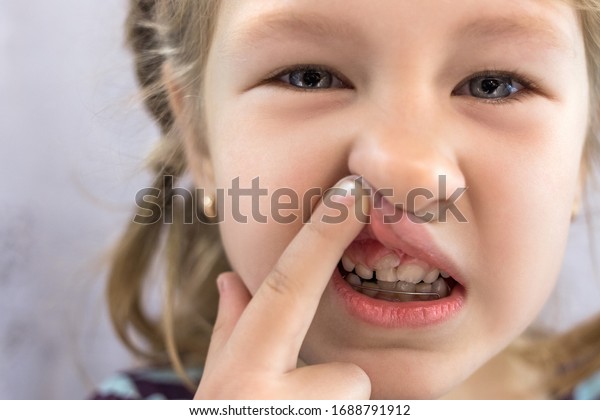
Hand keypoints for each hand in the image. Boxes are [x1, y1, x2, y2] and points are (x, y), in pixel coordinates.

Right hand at [195, 177, 371, 398]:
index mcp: (238, 379)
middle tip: (306, 407)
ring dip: (331, 406)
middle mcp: (271, 403)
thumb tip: (230, 277)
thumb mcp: (219, 388)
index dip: (322, 236)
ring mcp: (314, 419)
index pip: (286, 290)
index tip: (352, 191)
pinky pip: (365, 415)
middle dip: (336, 385)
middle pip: (344, 367)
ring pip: (352, 391)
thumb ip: (230, 331)